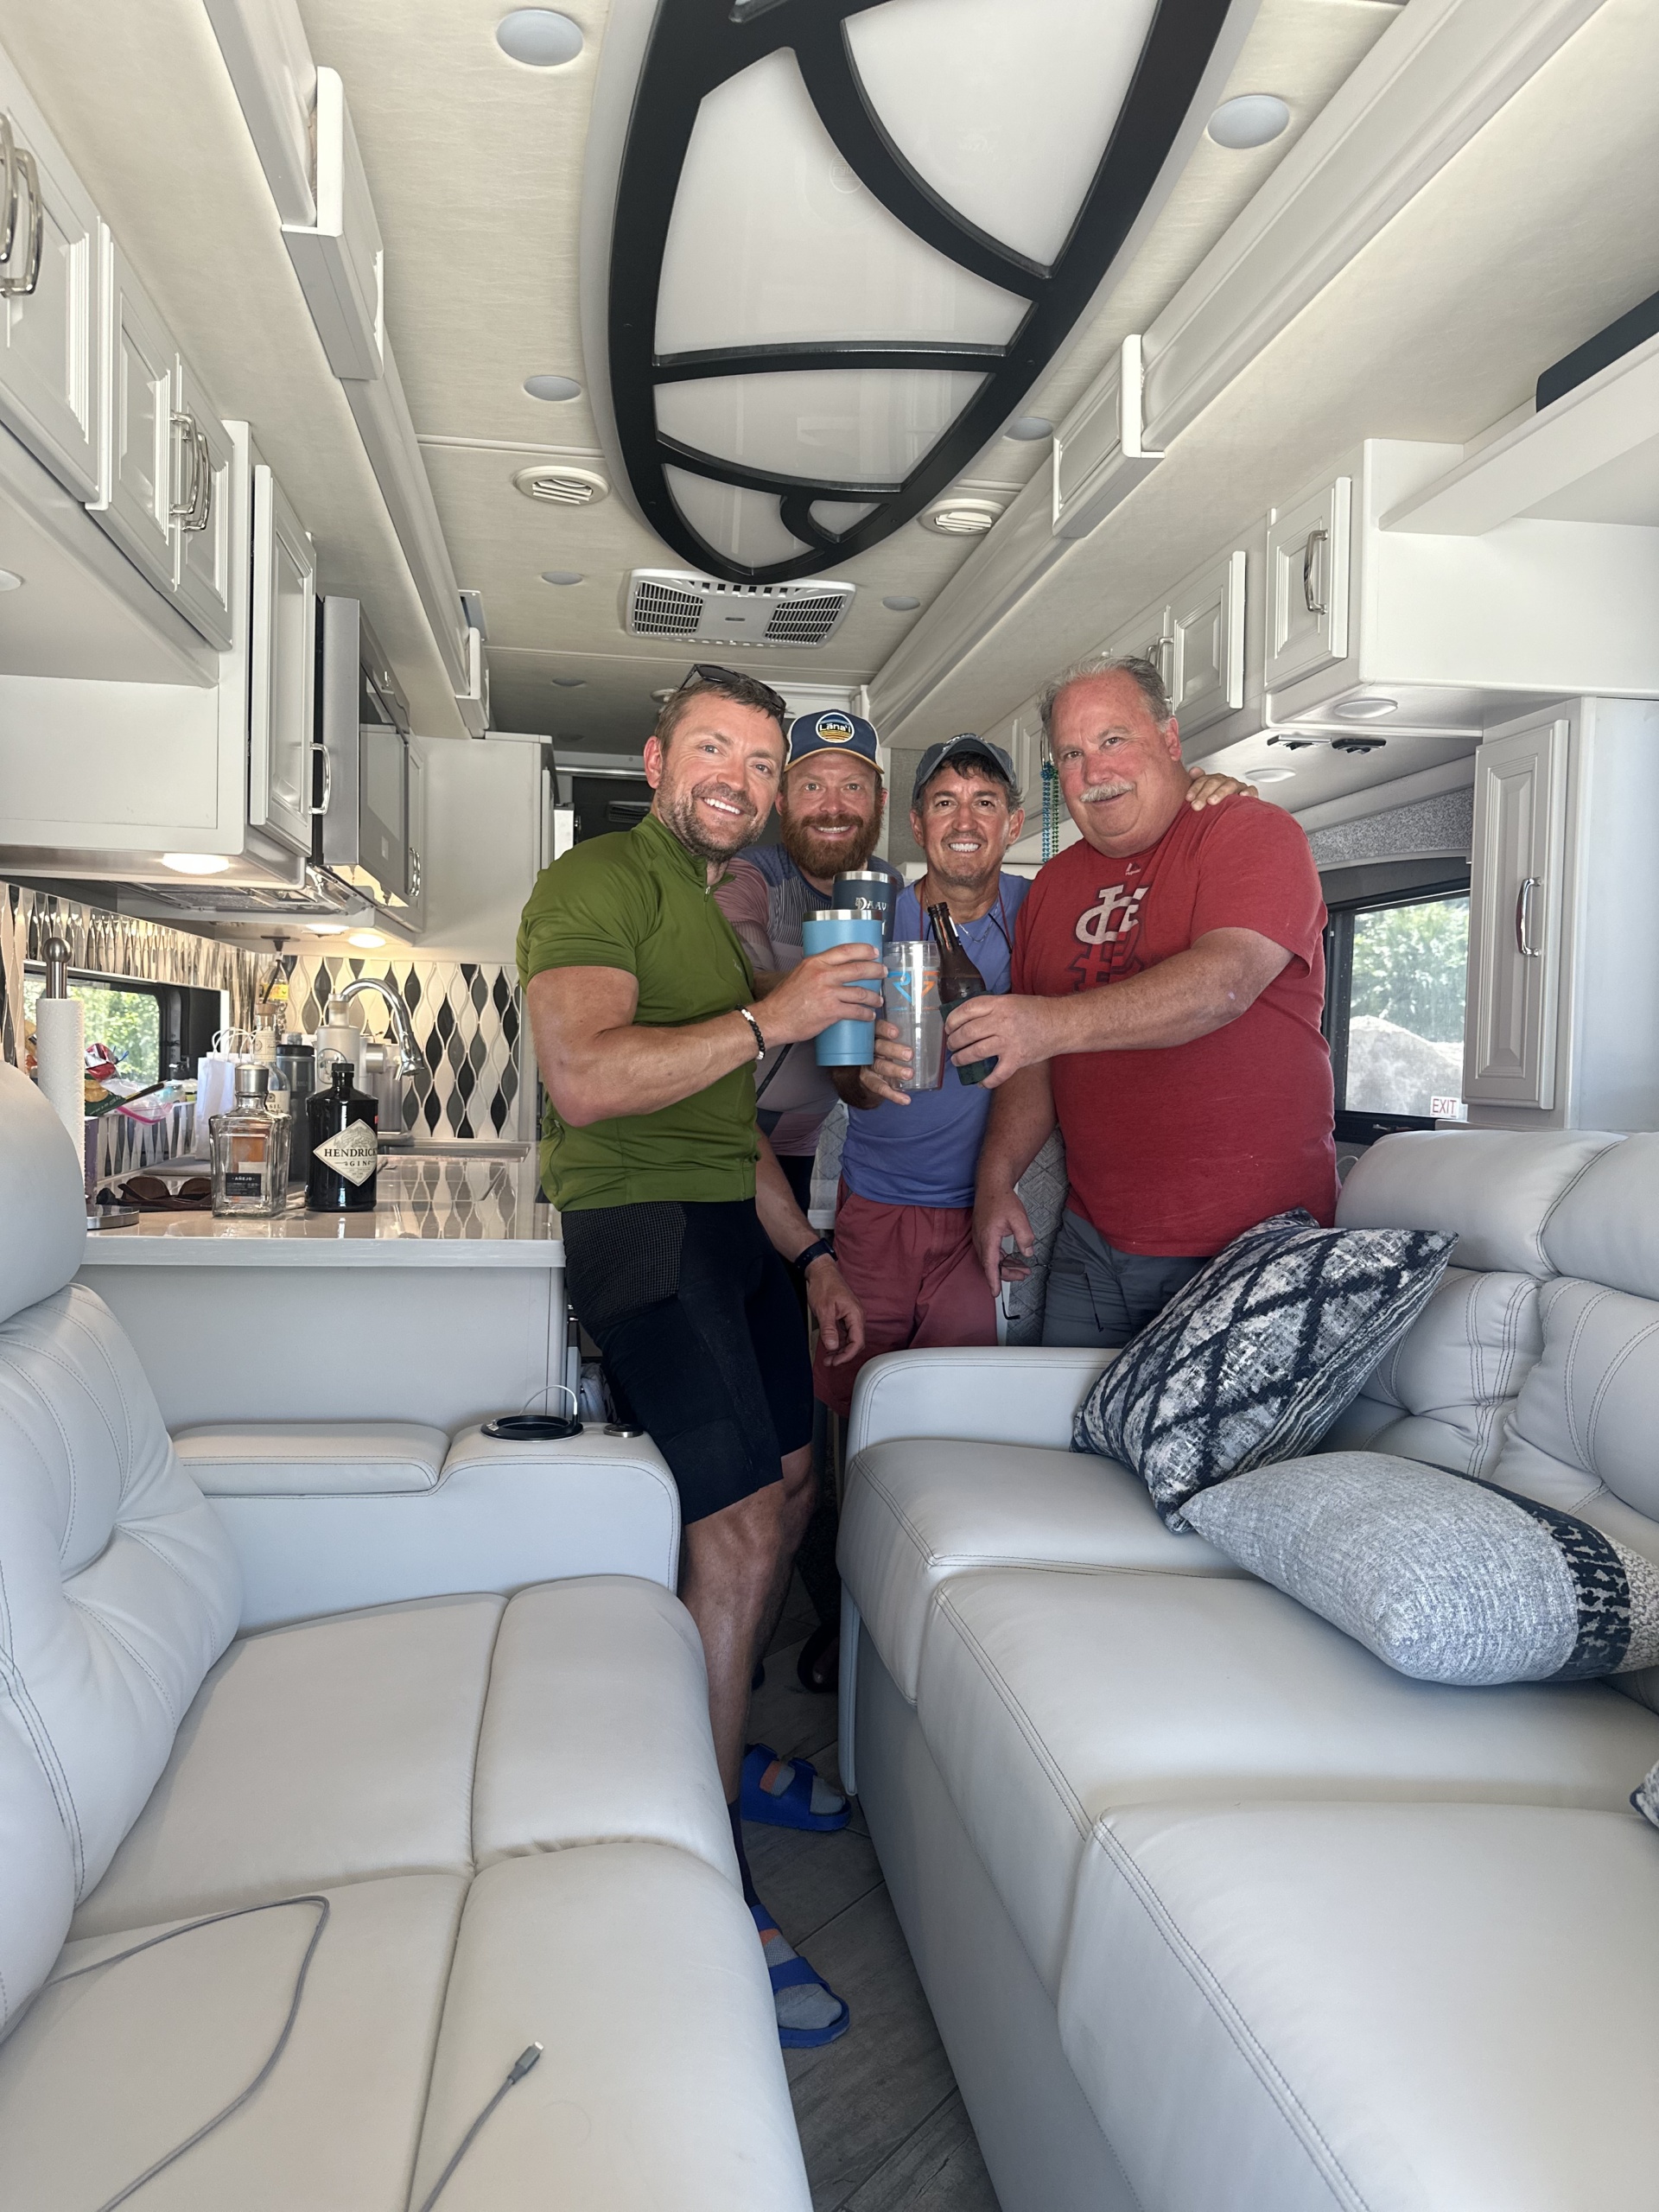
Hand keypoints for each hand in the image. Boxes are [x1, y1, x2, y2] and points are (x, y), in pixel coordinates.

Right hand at [760, 943, 885, 1047]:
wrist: (772, 1018)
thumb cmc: (783, 1000)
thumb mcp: (798, 974)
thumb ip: (815, 970)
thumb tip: (831, 970)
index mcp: (814, 962)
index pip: (845, 950)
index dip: (863, 950)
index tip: (874, 951)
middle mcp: (822, 975)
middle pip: (858, 969)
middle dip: (875, 970)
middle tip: (882, 973)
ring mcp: (828, 993)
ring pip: (860, 992)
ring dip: (873, 996)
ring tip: (878, 999)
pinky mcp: (830, 1011)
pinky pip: (855, 1011)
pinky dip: (865, 1014)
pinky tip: (868, 1015)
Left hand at [806, 1257, 864, 1364]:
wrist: (821, 1271)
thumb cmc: (824, 1285)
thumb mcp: (824, 1309)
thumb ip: (829, 1329)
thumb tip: (832, 1347)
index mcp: (855, 1314)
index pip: (857, 1341)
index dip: (847, 1355)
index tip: (835, 1361)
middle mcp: (856, 1316)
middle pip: (856, 1342)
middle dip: (844, 1355)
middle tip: (829, 1362)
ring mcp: (851, 1315)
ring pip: (850, 1339)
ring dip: (841, 1350)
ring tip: (828, 1358)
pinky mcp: (845, 1315)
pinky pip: (845, 1333)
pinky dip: (838, 1342)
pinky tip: (830, 1347)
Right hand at [857, 1018, 913, 1107]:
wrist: (865, 1071)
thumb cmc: (884, 1049)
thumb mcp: (888, 1039)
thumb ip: (904, 1033)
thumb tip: (933, 1026)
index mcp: (874, 1035)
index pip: (877, 1029)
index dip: (885, 1030)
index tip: (896, 1033)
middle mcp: (869, 1049)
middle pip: (879, 1047)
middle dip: (893, 1051)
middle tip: (909, 1055)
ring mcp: (867, 1066)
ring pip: (880, 1067)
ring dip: (895, 1071)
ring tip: (909, 1074)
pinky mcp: (869, 1082)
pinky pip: (880, 1089)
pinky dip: (893, 1095)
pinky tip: (905, 1099)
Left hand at [943, 993, 1056, 1088]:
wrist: (1061, 1023)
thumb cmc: (1035, 1011)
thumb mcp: (1010, 1001)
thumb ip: (989, 1008)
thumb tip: (964, 1020)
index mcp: (998, 1004)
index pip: (966, 1010)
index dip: (952, 1021)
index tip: (948, 1028)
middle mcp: (1002, 1021)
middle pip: (967, 1033)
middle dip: (954, 1042)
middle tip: (951, 1045)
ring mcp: (1009, 1041)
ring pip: (975, 1052)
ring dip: (962, 1058)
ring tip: (957, 1060)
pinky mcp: (1017, 1059)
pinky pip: (997, 1074)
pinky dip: (986, 1081)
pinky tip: (980, 1083)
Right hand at [973, 1186, 1034, 1295]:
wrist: (991, 1185)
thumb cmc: (1002, 1199)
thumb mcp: (1019, 1218)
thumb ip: (1024, 1237)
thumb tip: (1027, 1253)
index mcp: (988, 1238)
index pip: (990, 1265)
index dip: (993, 1281)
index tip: (996, 1293)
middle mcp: (980, 1240)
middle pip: (991, 1265)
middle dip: (1007, 1274)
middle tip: (1024, 1275)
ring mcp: (980, 1238)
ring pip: (991, 1259)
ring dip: (1005, 1266)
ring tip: (1022, 1269)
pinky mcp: (982, 1235)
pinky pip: (990, 1252)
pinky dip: (1001, 1258)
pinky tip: (1011, 1258)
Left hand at [1186, 768, 1256, 808]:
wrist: (1235, 809)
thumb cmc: (1217, 802)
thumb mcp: (1205, 793)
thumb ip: (1198, 782)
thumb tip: (1193, 771)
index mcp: (1214, 780)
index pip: (1203, 780)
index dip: (1195, 789)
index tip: (1188, 799)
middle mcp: (1225, 781)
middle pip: (1214, 782)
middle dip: (1203, 794)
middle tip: (1196, 806)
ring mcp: (1238, 786)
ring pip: (1230, 785)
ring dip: (1220, 792)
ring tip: (1211, 801)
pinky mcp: (1250, 793)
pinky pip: (1251, 790)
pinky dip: (1248, 792)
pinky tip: (1242, 796)